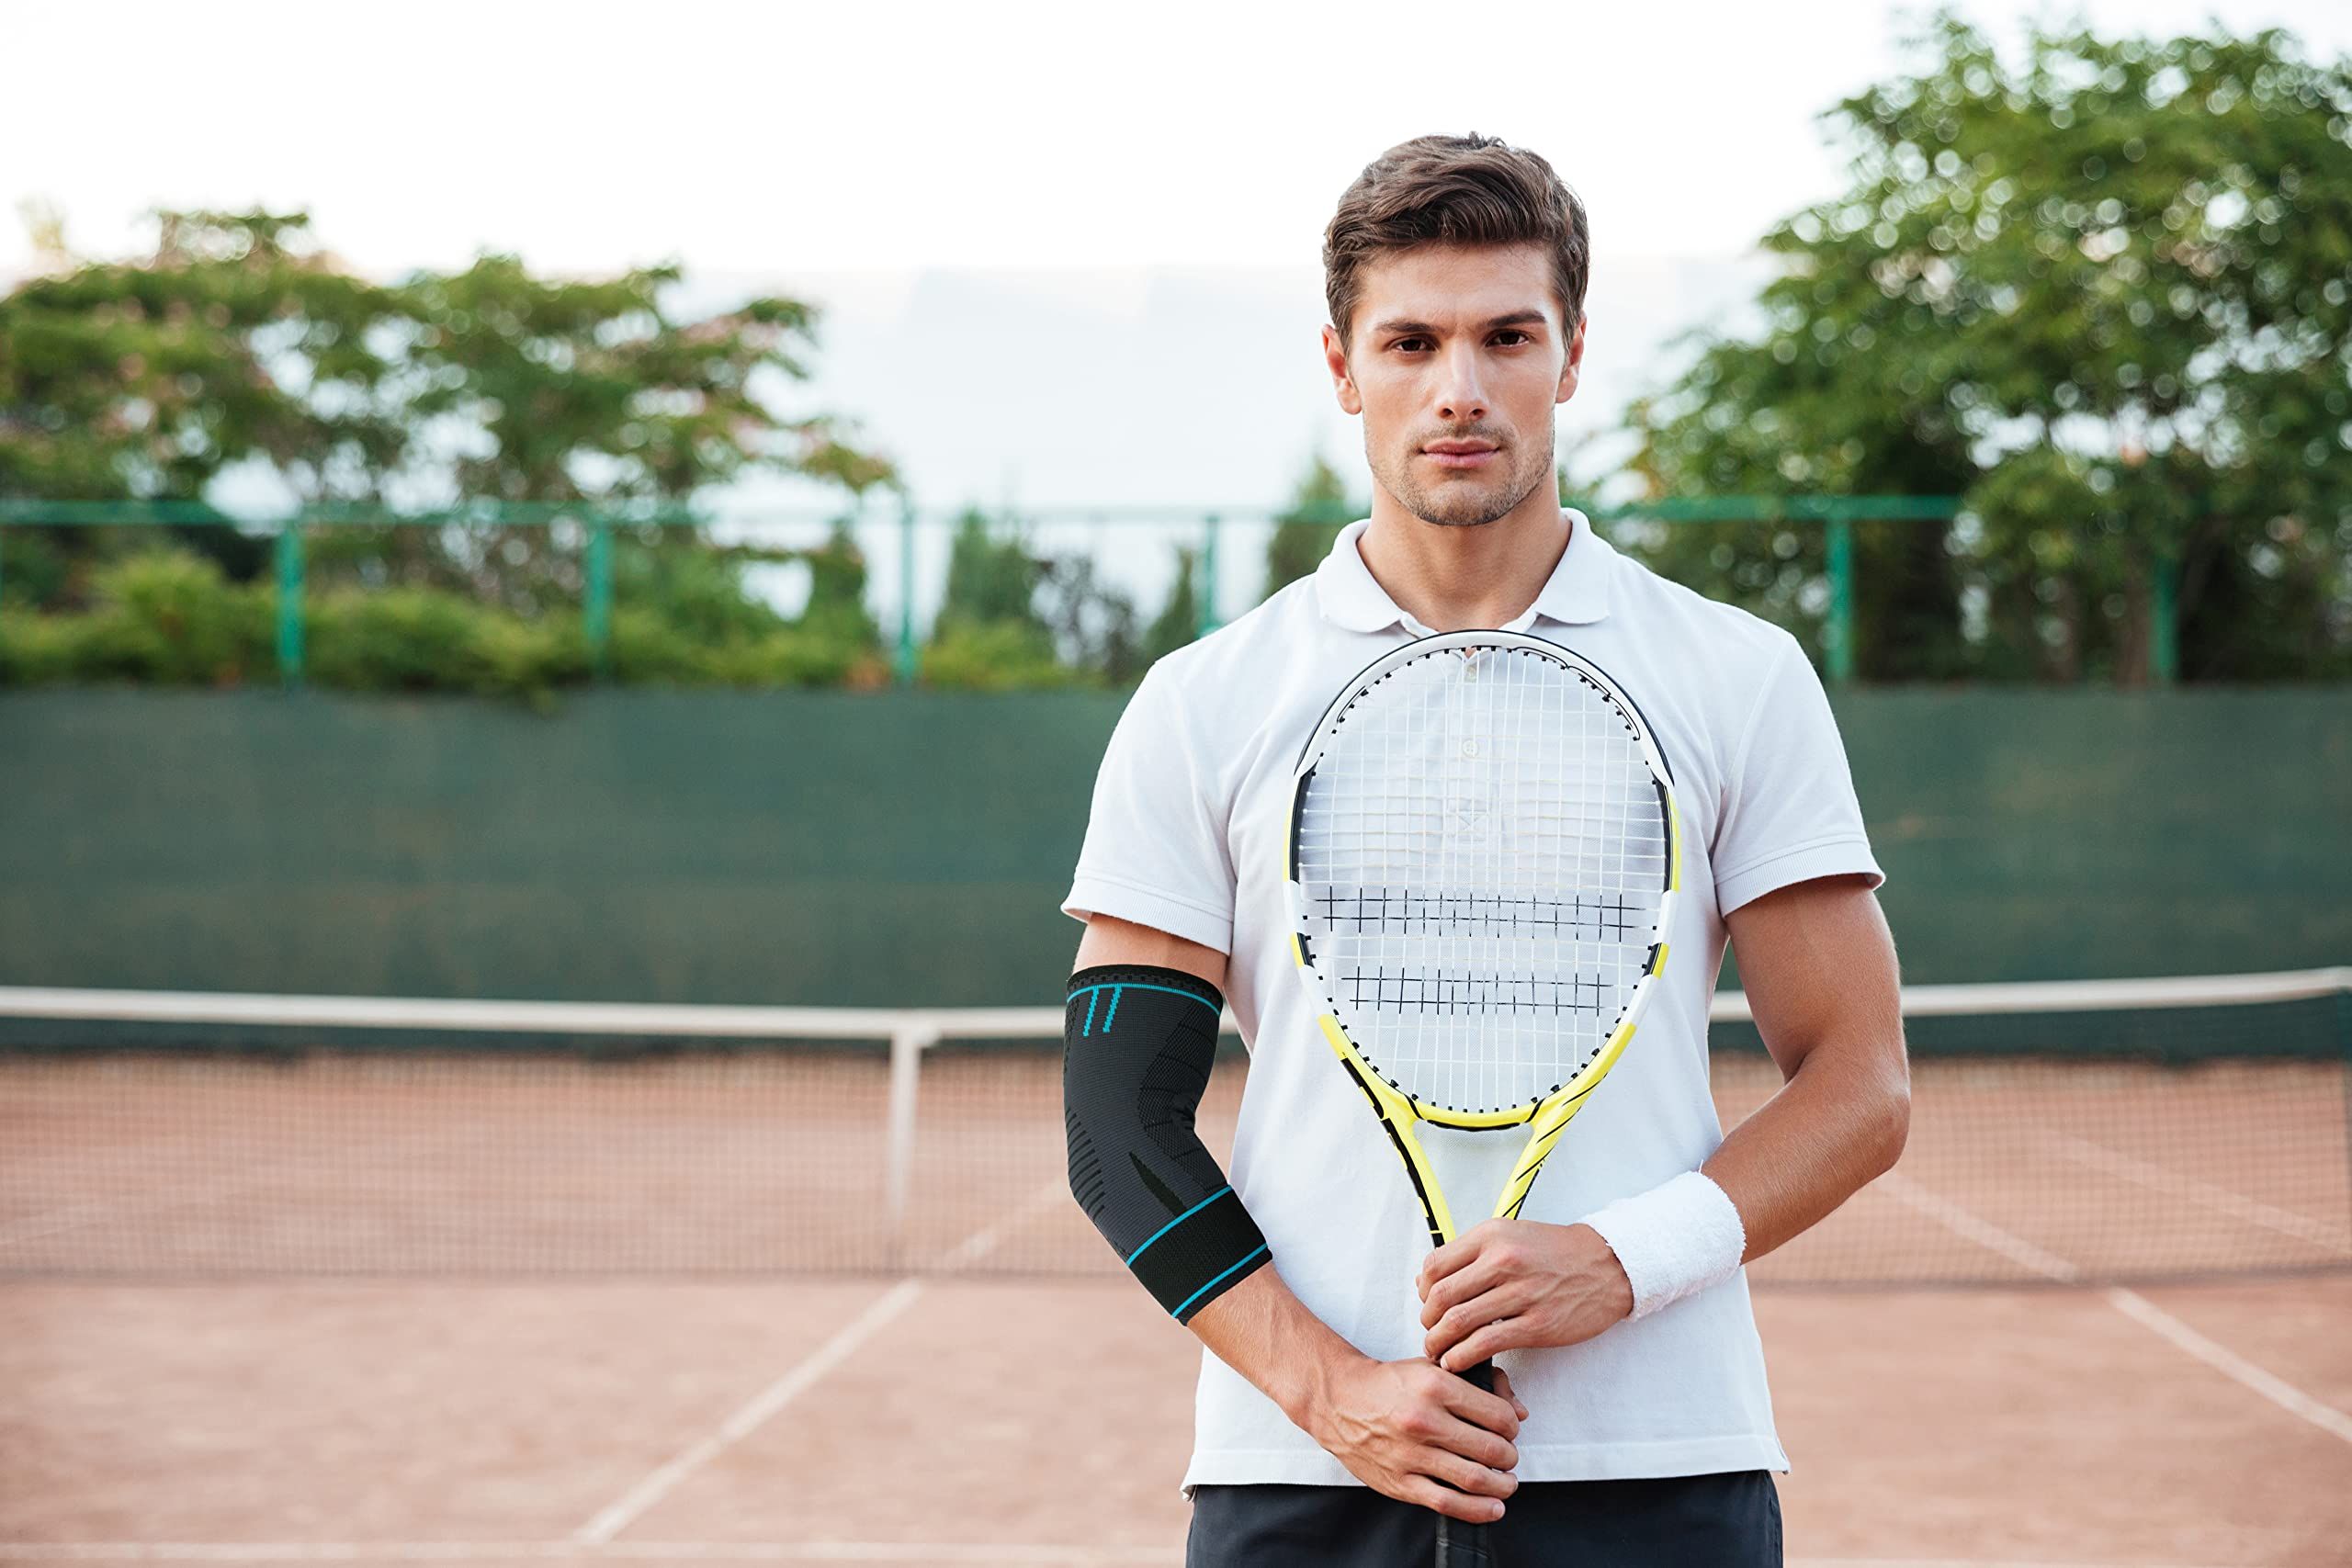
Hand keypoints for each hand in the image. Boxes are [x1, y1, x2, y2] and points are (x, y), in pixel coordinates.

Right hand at [1300, 1355, 1530, 1523]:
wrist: (1338, 1400)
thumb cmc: (1389, 1384)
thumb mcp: (1433, 1368)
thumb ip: (1480, 1383)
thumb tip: (1518, 1411)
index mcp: (1436, 1387)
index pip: (1498, 1415)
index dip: (1512, 1426)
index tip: (1509, 1430)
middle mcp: (1424, 1421)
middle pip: (1492, 1449)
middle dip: (1509, 1456)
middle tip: (1508, 1456)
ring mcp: (1411, 1455)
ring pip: (1474, 1479)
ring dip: (1501, 1485)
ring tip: (1506, 1482)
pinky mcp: (1400, 1482)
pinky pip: (1446, 1503)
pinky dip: (1477, 1510)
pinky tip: (1492, 1507)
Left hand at [1417, 1219, 1633, 1370]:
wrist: (1605, 1265)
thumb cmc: (1555, 1252)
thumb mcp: (1510, 1235)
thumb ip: (1472, 1253)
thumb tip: (1429, 1277)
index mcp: (1491, 1236)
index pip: (1435, 1265)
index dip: (1422, 1290)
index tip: (1427, 1303)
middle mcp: (1503, 1261)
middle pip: (1440, 1296)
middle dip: (1428, 1320)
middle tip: (1431, 1331)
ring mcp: (1521, 1293)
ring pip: (1458, 1322)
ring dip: (1439, 1343)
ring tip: (1439, 1351)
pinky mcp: (1536, 1325)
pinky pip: (1485, 1343)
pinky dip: (1462, 1357)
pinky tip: (1457, 1361)